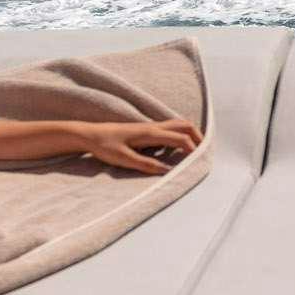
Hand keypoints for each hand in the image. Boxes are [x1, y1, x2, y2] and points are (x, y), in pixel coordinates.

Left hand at [80, 119, 203, 173]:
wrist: (89, 134)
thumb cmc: (105, 146)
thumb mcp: (124, 159)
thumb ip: (147, 165)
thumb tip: (168, 170)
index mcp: (150, 133)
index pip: (180, 139)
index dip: (192, 150)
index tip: (198, 162)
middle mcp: (153, 127)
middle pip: (184, 125)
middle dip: (198, 137)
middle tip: (204, 152)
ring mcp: (150, 126)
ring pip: (178, 124)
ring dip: (190, 134)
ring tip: (195, 149)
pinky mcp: (145, 129)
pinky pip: (170, 128)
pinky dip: (181, 134)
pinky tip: (177, 146)